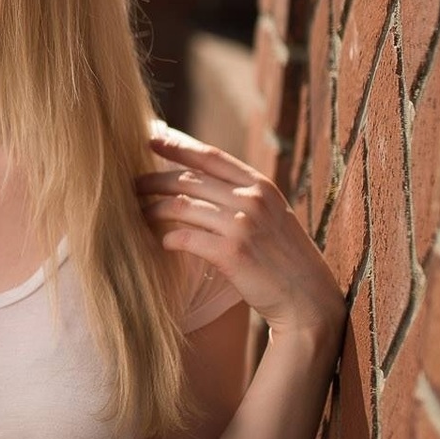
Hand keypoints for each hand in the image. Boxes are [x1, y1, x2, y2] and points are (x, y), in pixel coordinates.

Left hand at [137, 124, 344, 340]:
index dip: (178, 145)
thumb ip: (243, 197)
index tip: (152, 138)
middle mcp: (252, 200)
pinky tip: (162, 242)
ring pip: (181, 206)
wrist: (308, 300)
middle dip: (154, 179)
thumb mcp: (271, 216)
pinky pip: (185, 238)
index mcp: (261, 185)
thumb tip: (202, 181)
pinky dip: (168, 239)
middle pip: (189, 179)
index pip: (211, 156)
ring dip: (153, 209)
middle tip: (131, 184)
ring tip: (137, 213)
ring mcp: (242, 225)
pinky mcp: (231, 253)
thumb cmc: (284, 259)